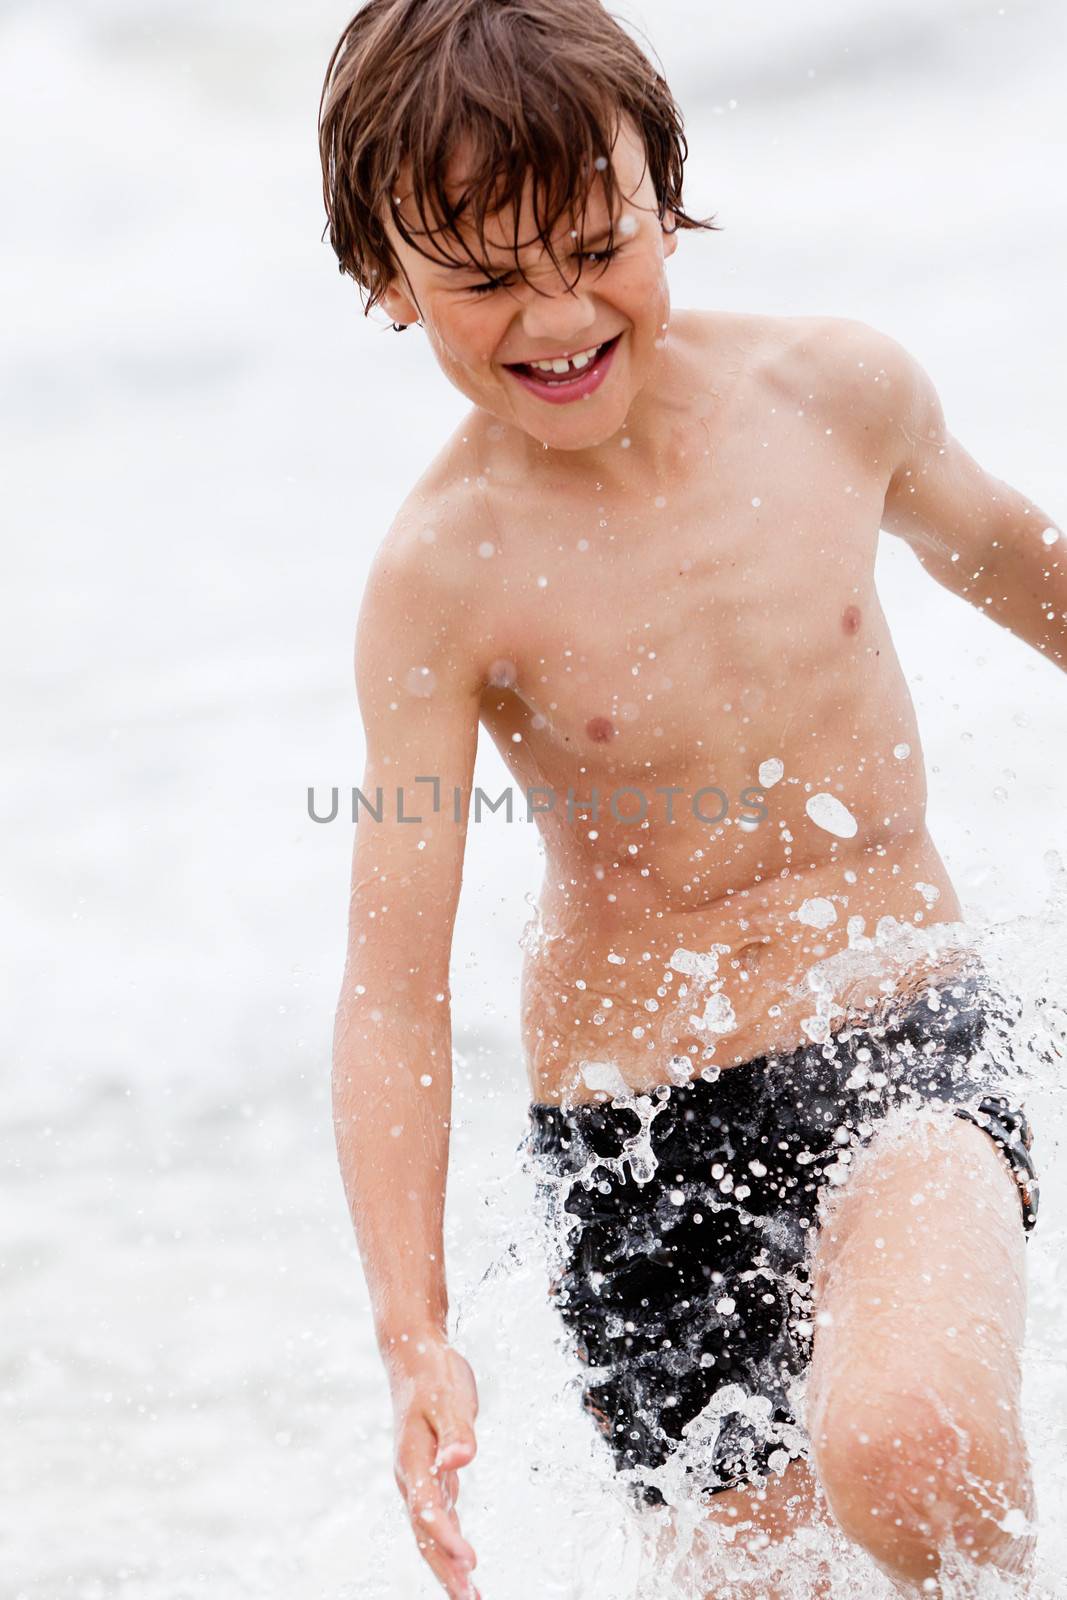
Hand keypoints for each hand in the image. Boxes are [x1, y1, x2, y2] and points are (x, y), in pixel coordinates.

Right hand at [389, 1337, 481, 1598]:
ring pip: (432, 1530)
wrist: (413, 1354)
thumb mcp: (448, 1397)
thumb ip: (456, 1432)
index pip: (428, 1509)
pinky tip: (463, 1561)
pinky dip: (451, 1540)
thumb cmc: (432, 1374)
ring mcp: (420, 1477)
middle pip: (426, 1532)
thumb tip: (459, 1463)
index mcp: (411, 1459)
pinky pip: (440, 1516)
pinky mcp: (432, 1472)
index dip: (447, 1538)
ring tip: (469, 1596)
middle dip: (445, 1570)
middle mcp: (411, 1475)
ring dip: (448, 1564)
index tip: (469, 1562)